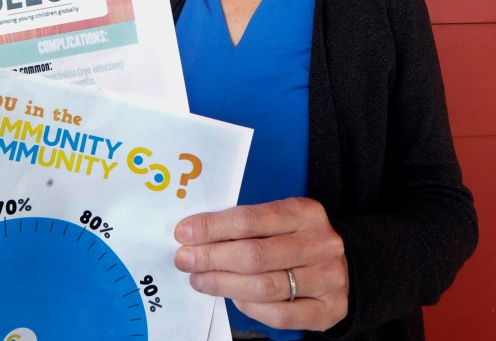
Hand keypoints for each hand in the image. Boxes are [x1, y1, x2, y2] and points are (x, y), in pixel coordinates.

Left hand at [174, 197, 348, 331]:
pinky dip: (250, 308)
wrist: (343, 266)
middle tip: (185, 260)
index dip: (211, 228)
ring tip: (200, 279)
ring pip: (264, 287)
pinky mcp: (328, 309)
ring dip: (223, 284)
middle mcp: (320, 244)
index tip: (184, 233)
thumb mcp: (279, 220)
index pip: (249, 220)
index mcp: (304, 213)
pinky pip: (279, 314)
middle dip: (211, 258)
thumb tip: (194, 235)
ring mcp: (327, 278)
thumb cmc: (297, 239)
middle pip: (254, 255)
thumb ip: (244, 226)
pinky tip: (233, 298)